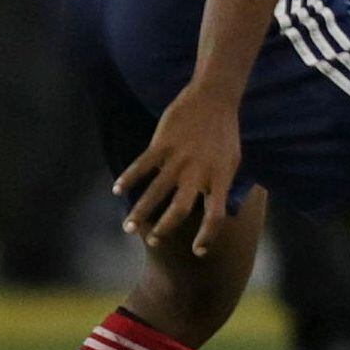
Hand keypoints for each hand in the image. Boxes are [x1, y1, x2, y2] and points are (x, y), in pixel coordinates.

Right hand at [116, 82, 242, 254]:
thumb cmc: (224, 132)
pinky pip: (141, 167)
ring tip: (129, 227)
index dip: (208, 237)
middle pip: (180, 211)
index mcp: (220, 178)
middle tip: (152, 240)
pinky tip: (118, 189)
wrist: (213, 98)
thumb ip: (223, 185)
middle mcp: (199, 173)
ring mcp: (179, 159)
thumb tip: (218, 208)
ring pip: (155, 193)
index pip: (216, 216)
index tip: (198, 251)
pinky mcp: (162, 145)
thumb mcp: (232, 161)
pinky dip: (128, 179)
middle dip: (164, 229)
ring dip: (140, 212)